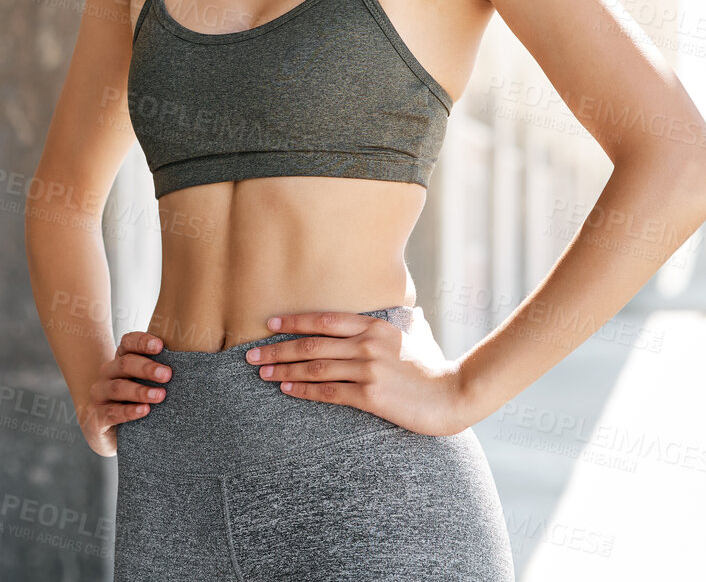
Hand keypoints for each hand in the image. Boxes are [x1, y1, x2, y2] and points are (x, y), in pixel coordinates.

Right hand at [79, 331, 171, 456]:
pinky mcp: (96, 418)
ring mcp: (99, 395)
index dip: (142, 342)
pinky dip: (129, 411)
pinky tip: (144, 411)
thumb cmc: (132, 401)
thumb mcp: (144, 383)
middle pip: (124, 363)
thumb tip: (195, 364)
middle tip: (167, 374)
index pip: (127, 343)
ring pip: (118, 387)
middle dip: (147, 368)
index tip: (160, 345)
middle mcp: (107, 373)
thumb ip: (160, 372)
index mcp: (120, 360)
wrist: (104, 430)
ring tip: (160, 395)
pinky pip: (112, 412)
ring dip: (140, 391)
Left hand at [244, 307, 473, 436]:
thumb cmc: (434, 366)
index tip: (269, 323)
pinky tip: (287, 389)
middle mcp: (367, 344)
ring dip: (284, 369)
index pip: (324, 319)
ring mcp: (368, 369)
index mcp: (375, 326)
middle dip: (276, 348)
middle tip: (250, 354)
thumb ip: (404, 322)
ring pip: (315, 367)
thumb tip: (409, 311)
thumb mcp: (418, 335)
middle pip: (311, 343)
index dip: (293, 321)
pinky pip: (328, 391)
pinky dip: (303, 389)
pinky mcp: (371, 395)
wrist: (454, 394)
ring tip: (261, 373)